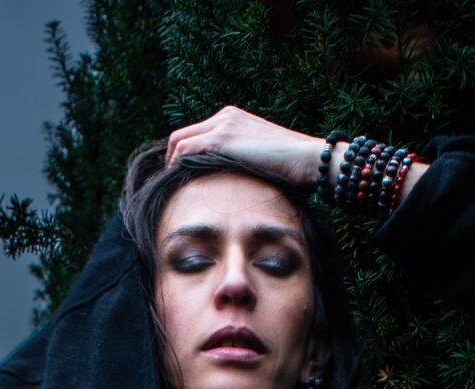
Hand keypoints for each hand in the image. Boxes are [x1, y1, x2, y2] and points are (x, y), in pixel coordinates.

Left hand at [164, 106, 325, 187]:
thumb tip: (222, 179)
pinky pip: (186, 150)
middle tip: (170, 181)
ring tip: (171, 186)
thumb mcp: (257, 156)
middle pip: (181, 134)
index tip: (179, 174)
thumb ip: (238, 158)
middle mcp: (224, 116)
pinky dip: (177, 166)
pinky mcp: (221, 139)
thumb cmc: (289, 165)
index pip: (196, 132)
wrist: (305, 158)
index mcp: (232, 117)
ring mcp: (222, 125)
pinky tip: (178, 183)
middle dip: (171, 158)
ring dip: (171, 164)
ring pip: (179, 141)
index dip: (182, 153)